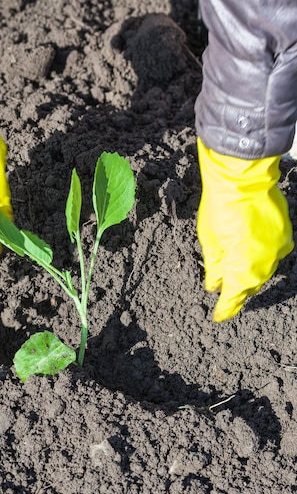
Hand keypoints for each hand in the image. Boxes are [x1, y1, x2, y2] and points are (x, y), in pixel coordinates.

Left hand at [197, 138, 293, 321]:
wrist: (243, 176)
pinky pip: (273, 255)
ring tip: (236, 279)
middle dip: (238, 293)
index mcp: (243, 268)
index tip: (218, 316)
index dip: (225, 309)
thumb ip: (213, 268)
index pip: (233, 297)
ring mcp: (278, 249)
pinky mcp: (285, 235)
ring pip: (263, 272)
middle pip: (250, 286)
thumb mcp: (209, 241)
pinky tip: (250, 257)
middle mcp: (265, 263)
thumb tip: (214, 286)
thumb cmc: (220, 207)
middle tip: (226, 300)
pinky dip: (260, 259)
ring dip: (249, 276)